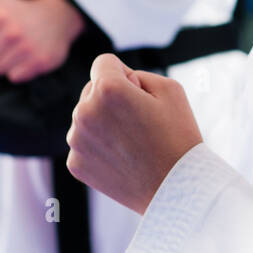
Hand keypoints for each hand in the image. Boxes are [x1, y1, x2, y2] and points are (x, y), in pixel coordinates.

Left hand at [0, 0, 85, 83]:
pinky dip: (17, 71)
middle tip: (1, 47)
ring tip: (13, 53)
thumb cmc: (23, 12)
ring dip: (3, 64)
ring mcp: (28, 48)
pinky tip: (24, 59)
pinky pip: (15, 77)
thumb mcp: (0, 3)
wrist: (58, 17)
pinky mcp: (40, 61)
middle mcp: (13, 31)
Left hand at [66, 54, 203, 213]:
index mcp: (108, 89)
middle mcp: (84, 112)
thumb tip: (110, 82)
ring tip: (133, 143)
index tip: (141, 96)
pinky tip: (123, 158)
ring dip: (104, 122)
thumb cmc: (178, 136)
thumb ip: (136, 74)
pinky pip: (85, 143)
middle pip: (92, 90)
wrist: (176, 189)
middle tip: (141, 122)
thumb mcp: (170, 88)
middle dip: (111, 98)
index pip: (104, 63)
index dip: (126, 75)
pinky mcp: (75, 163)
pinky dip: (100, 147)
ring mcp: (77, 140)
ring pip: (87, 117)